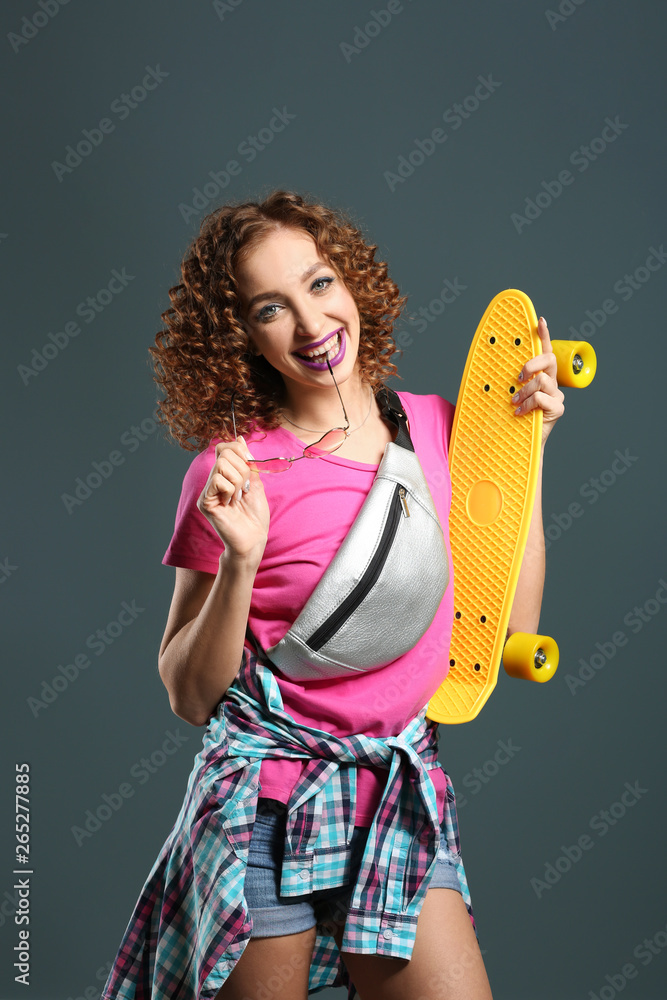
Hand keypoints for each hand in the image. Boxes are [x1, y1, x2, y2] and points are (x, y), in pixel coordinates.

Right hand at [197, 437, 269, 560]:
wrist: (254, 538)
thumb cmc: (255, 515)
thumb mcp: (255, 482)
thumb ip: (247, 461)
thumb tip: (240, 438)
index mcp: (224, 475)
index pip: (223, 447)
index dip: (239, 450)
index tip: (250, 466)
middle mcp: (212, 481)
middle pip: (224, 453)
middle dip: (243, 469)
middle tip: (245, 488)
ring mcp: (207, 491)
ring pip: (222, 465)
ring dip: (239, 481)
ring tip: (239, 497)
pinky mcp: (205, 502)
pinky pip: (218, 480)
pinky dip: (231, 489)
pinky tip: (231, 503)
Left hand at [511, 316, 564, 444]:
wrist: (520, 443)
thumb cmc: (513, 417)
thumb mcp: (507, 394)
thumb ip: (506, 381)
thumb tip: (486, 367)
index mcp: (541, 376)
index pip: (544, 351)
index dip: (544, 335)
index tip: (539, 320)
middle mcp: (551, 383)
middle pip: (549, 359)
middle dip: (532, 363)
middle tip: (518, 377)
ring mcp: (556, 395)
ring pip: (542, 380)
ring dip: (524, 391)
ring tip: (514, 402)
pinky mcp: (557, 408)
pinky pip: (541, 398)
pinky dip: (527, 404)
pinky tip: (520, 412)